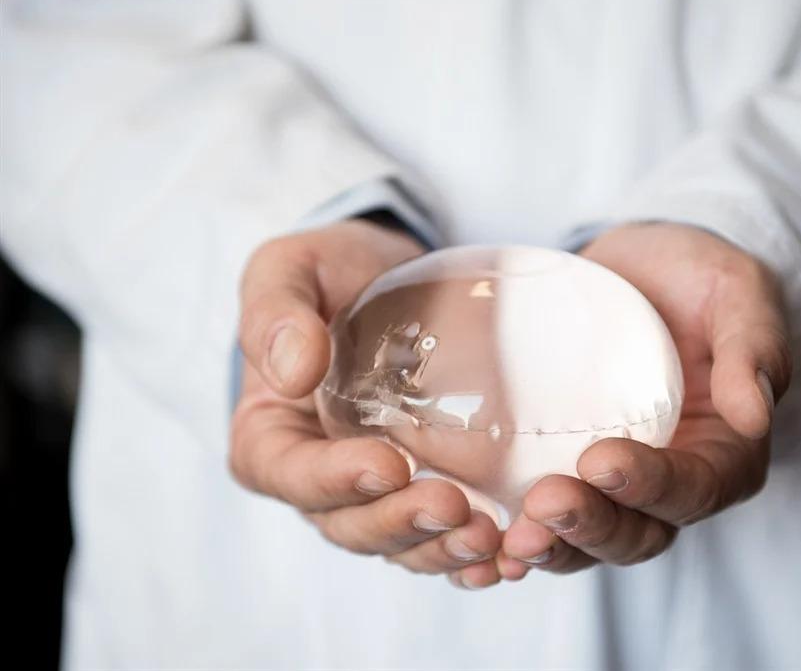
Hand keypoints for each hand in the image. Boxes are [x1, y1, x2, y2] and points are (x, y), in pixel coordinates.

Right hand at [229, 219, 503, 588]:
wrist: (390, 275)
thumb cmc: (330, 272)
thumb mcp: (290, 269)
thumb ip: (275, 312)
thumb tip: (292, 372)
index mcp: (270, 437)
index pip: (291, 474)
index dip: (334, 480)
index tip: (387, 463)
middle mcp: (318, 478)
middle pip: (348, 524)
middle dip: (400, 523)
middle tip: (453, 506)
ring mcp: (373, 492)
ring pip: (399, 542)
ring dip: (440, 547)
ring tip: (489, 536)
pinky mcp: (425, 488)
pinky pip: (440, 534)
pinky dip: (470, 550)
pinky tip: (509, 553)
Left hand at [500, 223, 790, 575]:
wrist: (641, 269)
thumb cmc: (699, 279)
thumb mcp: (738, 294)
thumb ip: (751, 349)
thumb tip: (755, 416)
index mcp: (725, 455)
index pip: (693, 489)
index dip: (649, 485)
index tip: (599, 459)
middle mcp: (672, 484)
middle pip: (638, 533)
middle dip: (592, 526)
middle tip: (544, 502)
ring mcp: (616, 484)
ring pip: (589, 540)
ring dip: (551, 545)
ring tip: (510, 537)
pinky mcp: (565, 469)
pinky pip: (545, 520)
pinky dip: (518, 536)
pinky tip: (482, 536)